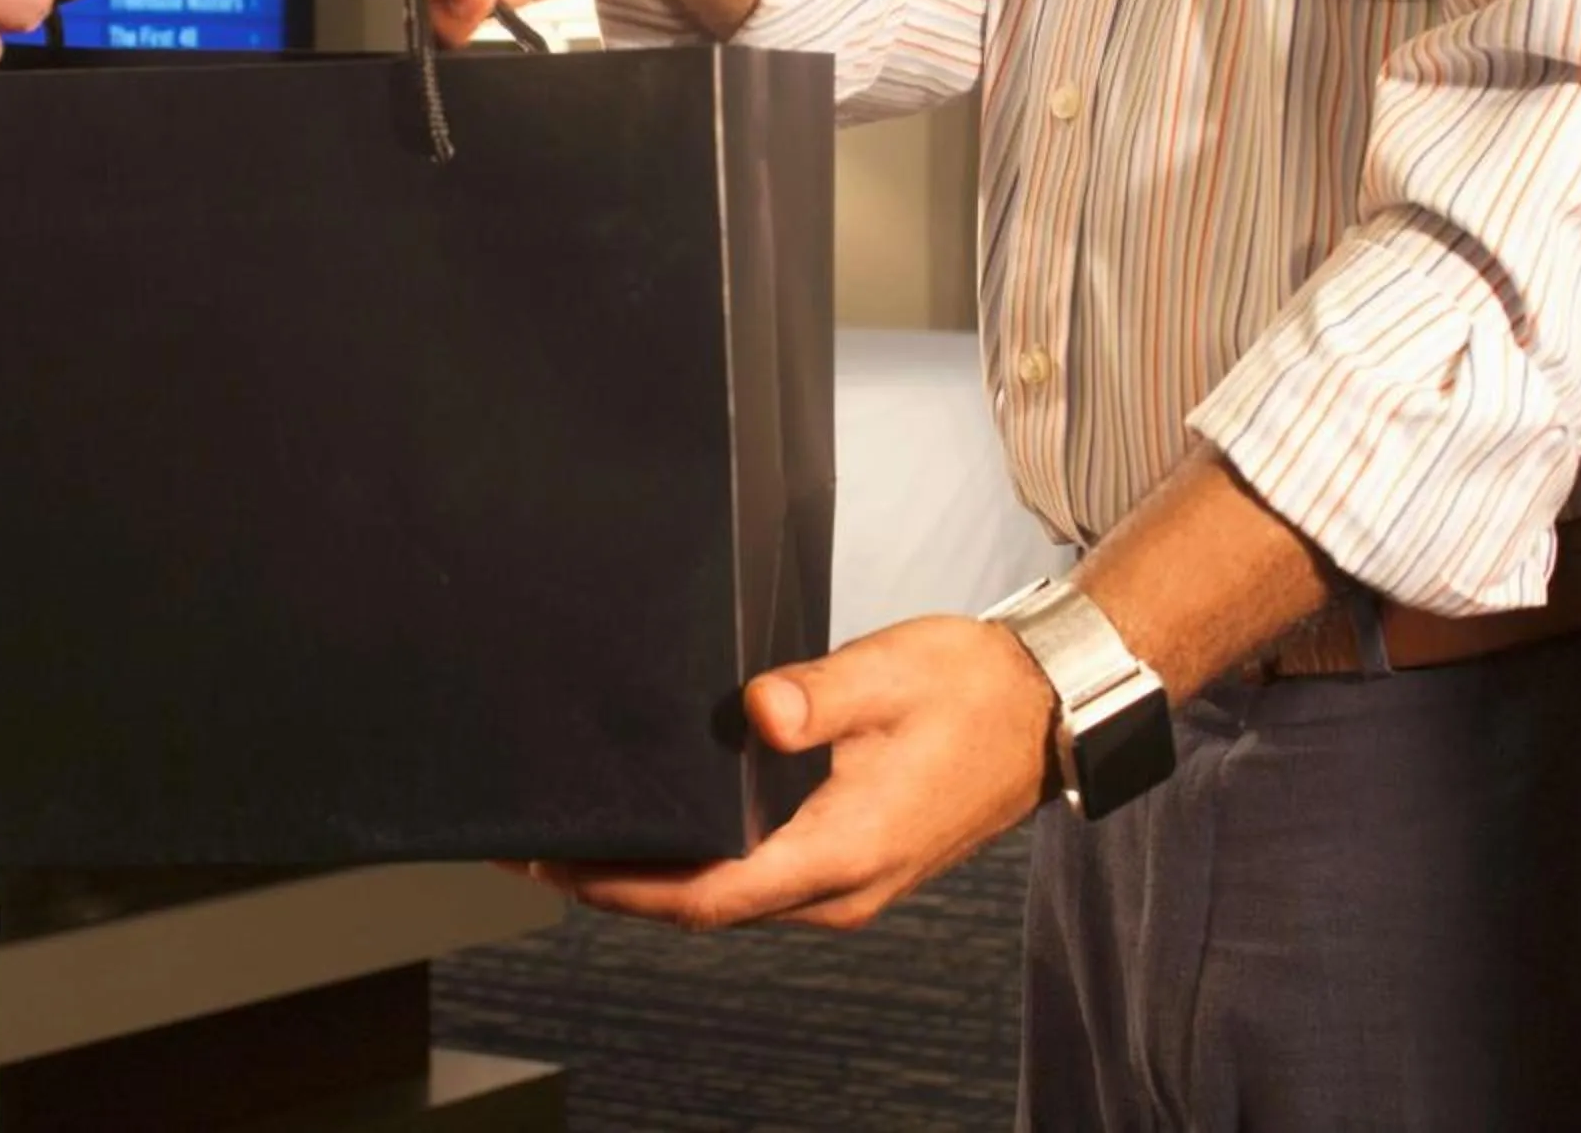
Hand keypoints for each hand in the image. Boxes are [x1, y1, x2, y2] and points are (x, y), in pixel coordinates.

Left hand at [528, 616, 1054, 931]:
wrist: (1041, 711)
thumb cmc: (971, 689)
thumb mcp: (891, 672)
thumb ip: (819, 695)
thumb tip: (756, 709)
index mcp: (845, 851)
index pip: (712, 893)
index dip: (626, 886)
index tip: (557, 861)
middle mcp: (840, 889)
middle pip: (706, 909)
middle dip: (618, 885)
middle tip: (538, 846)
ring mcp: (847, 886)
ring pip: (729, 901)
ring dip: (655, 880)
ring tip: (582, 839)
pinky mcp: (849, 865)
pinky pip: (756, 882)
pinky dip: (698, 867)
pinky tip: (664, 831)